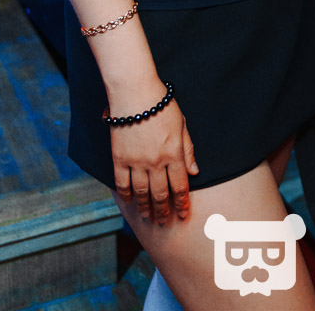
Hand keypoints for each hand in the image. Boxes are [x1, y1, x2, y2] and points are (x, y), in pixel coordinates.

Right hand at [111, 90, 198, 224]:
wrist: (135, 92)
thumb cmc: (161, 104)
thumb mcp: (181, 124)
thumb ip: (188, 149)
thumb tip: (195, 172)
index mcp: (174, 153)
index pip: (180, 186)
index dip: (182, 203)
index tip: (184, 215)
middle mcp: (156, 162)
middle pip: (161, 194)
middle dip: (164, 211)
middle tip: (165, 222)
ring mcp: (136, 161)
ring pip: (142, 193)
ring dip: (146, 208)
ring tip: (148, 217)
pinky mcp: (119, 158)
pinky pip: (122, 183)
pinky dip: (125, 195)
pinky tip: (129, 202)